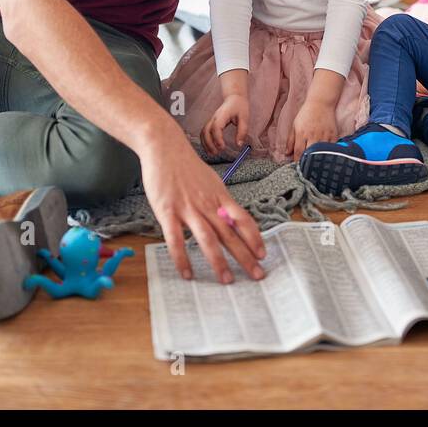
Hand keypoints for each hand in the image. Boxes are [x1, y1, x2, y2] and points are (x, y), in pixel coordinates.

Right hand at [140, 131, 266, 283]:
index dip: (254, 237)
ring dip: (219, 262)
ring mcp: (188, 208)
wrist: (164, 146)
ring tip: (227, 280)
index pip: (243, 219)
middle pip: (230, 234)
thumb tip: (229, 218)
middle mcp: (208, 204)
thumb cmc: (186, 165)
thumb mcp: (210, 181)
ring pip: (208, 239)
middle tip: (258, 276)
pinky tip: (187, 273)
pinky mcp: (168, 211)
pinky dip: (182, 258)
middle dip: (246, 257)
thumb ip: (219, 201)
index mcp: (220, 196)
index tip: (263, 254)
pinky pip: (176, 239)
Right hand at [201, 93, 248, 156]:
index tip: (223, 147)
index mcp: (222, 115)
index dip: (217, 138)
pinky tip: (210, 149)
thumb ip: (242, 131)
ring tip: (212, 154)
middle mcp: (214, 118)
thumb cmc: (239, 107)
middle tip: (216, 153)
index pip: (216, 127)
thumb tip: (239, 144)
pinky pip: (204, 133)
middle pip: (206, 131)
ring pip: (203, 133)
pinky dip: (205, 141)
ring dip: (205, 144)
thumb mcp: (244, 118)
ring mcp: (211, 120)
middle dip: (209, 143)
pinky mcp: (211, 123)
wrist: (234, 98)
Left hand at [287, 98, 339, 160]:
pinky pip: (331, 149)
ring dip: (317, 159)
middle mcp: (313, 136)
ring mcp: (324, 136)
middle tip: (306, 168)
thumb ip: (290, 140)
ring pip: (321, 153)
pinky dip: (328, 153)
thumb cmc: (306, 114)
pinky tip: (325, 156)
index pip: (299, 152)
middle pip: (310, 155)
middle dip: (307, 162)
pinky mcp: (333, 135)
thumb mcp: (295, 125)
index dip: (297, 161)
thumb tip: (287, 153)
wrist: (321, 103)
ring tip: (315, 164)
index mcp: (302, 134)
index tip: (297, 166)